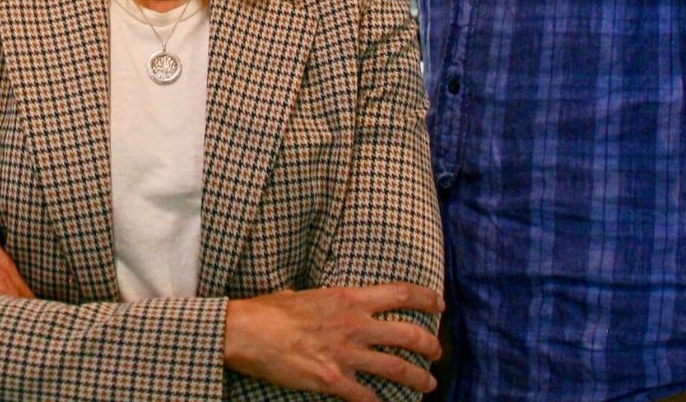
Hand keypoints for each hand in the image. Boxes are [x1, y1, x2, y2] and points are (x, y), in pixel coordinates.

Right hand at [224, 284, 442, 401]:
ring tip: (428, 384)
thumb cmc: (270, 311)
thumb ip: (328, 301)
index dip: (426, 298)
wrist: (246, 332)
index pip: (400, 294)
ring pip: (397, 368)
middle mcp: (354, 325)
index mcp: (348, 298)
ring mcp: (345, 354)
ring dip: (419, 378)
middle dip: (430, 346)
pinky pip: (368, 397)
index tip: (439, 304)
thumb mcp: (306, 294)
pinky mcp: (333, 381)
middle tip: (437, 352)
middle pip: (409, 334)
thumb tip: (332, 304)